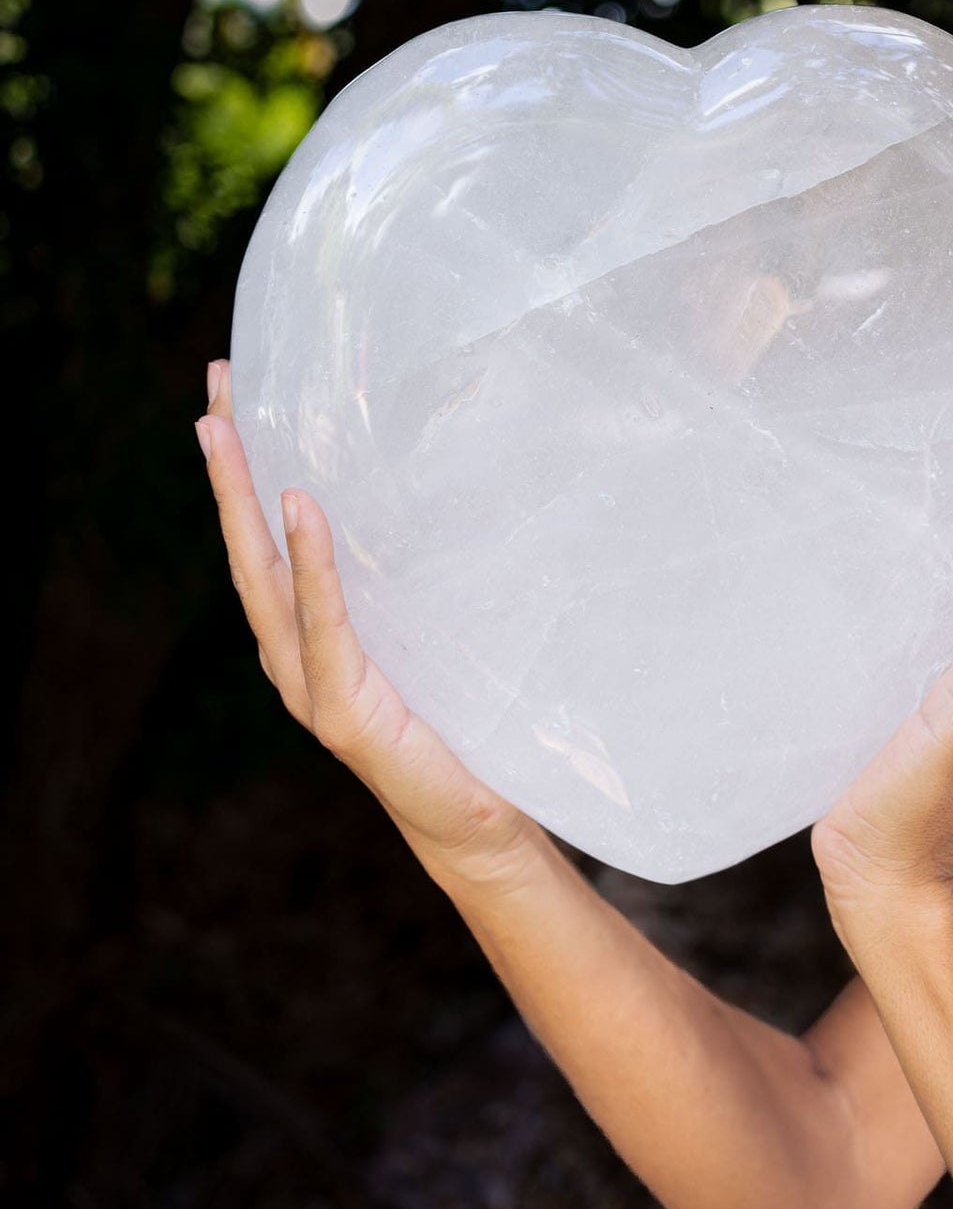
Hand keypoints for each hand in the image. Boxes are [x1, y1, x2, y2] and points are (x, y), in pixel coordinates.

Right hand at [194, 359, 540, 888]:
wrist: (481, 823)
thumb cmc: (465, 729)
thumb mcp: (434, 635)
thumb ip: (418, 581)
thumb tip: (449, 491)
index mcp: (312, 636)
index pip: (268, 541)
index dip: (248, 470)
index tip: (237, 391)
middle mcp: (295, 656)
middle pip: (247, 546)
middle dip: (229, 465)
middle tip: (217, 385)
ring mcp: (310, 684)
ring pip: (262, 576)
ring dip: (243, 500)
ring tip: (229, 428)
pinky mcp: (341, 711)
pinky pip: (325, 623)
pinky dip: (310, 563)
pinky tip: (297, 506)